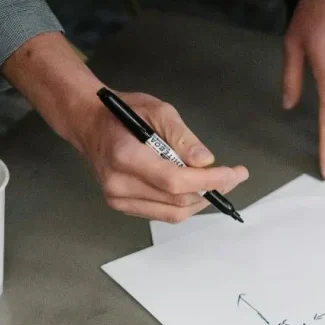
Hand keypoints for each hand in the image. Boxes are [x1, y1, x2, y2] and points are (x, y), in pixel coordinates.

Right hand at [72, 92, 248, 221]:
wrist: (89, 124)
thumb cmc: (122, 113)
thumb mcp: (157, 110)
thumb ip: (182, 136)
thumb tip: (205, 161)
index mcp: (125, 157)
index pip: (175, 181)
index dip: (209, 181)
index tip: (235, 173)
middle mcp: (119, 184)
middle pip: (177, 200)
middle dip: (211, 190)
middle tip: (233, 176)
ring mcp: (118, 199)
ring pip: (173, 213)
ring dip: (201, 200)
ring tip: (216, 182)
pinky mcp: (122, 206)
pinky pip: (162, 214)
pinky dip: (183, 203)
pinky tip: (192, 188)